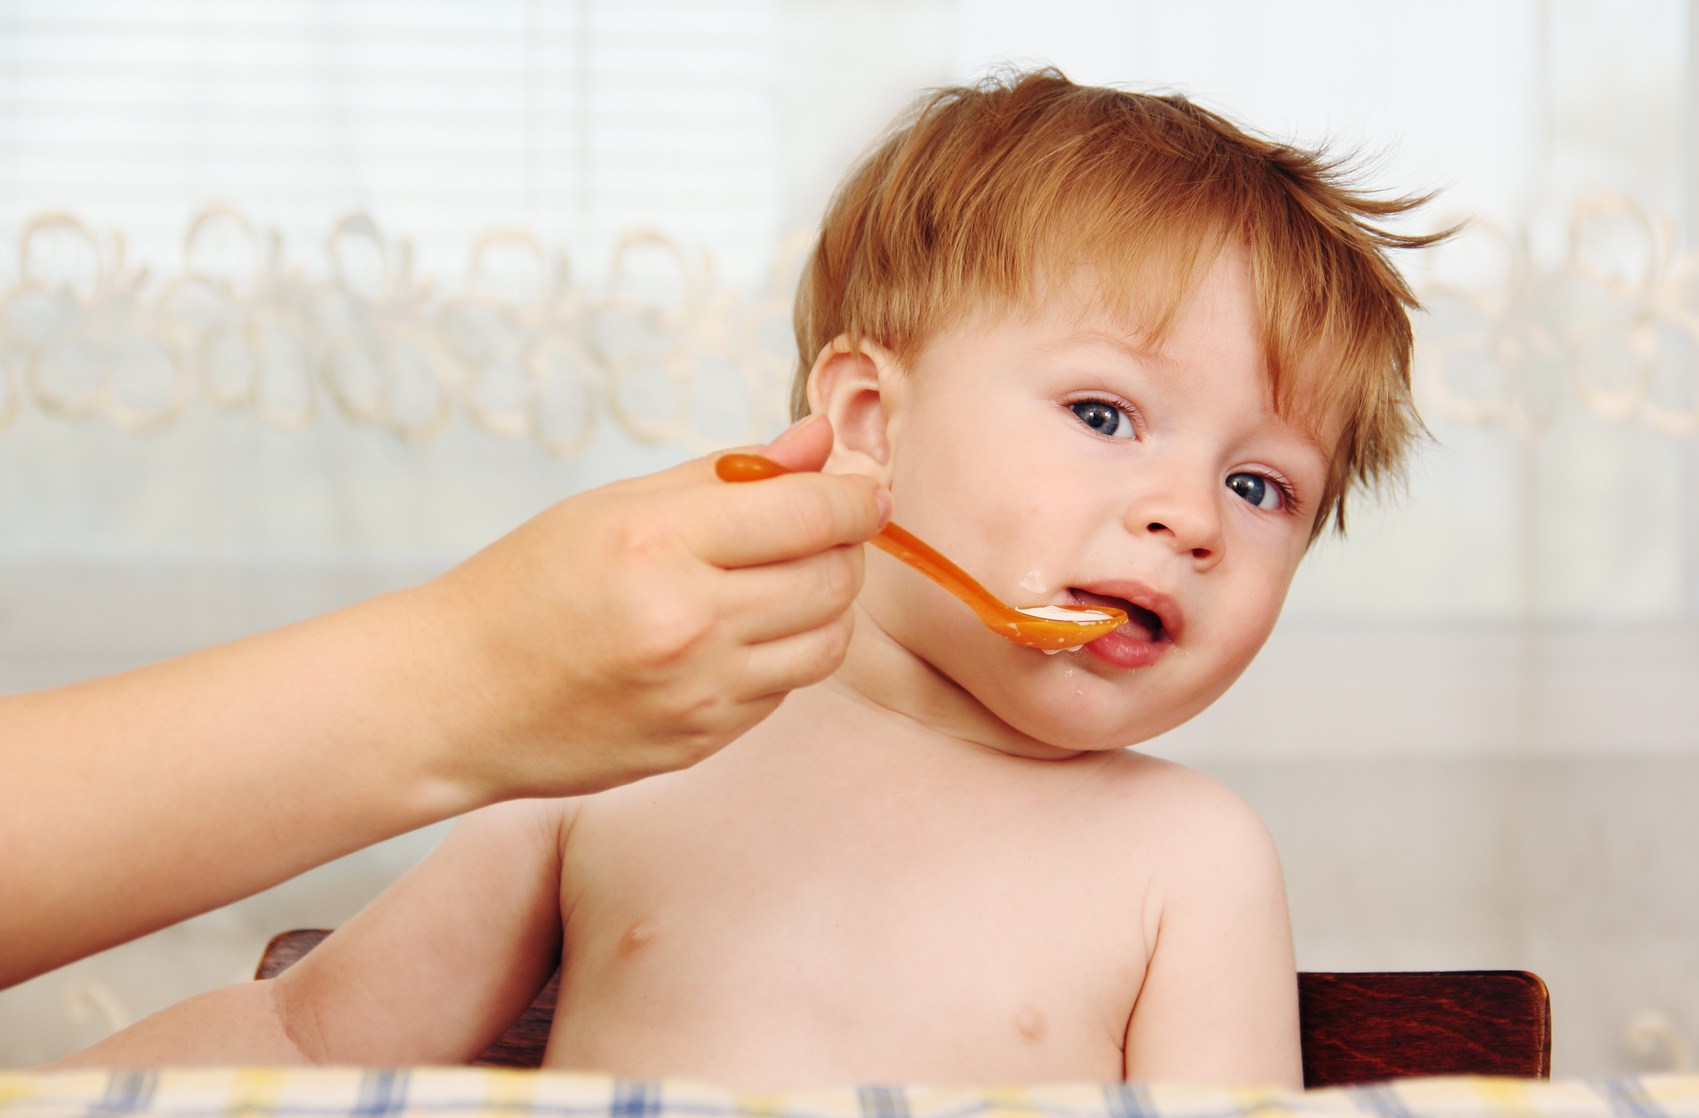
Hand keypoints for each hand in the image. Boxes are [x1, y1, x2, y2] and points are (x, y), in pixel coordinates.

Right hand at [410, 414, 889, 801]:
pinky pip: (784, 690)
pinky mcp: (700, 742)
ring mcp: (698, 693)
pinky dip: (782, 655)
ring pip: (827, 641)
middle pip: (835, 579)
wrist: (453, 698)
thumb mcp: (614, 505)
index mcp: (660, 544)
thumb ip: (728, 474)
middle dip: (844, 546)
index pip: (812, 515)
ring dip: (824, 604)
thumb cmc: (525, 587)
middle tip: (815, 528)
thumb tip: (821, 444)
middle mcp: (688, 623)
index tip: (868, 486)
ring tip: (778, 581)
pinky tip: (734, 635)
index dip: (859, 494)